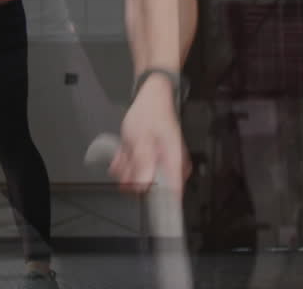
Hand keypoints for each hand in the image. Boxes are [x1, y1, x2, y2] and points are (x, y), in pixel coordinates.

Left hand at [110, 76, 190, 194]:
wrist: (152, 98)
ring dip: (127, 167)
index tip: (142, 198)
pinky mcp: (154, 163)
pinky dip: (128, 163)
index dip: (156, 204)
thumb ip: (143, 163)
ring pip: (140, 181)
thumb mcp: (141, 138)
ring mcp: (163, 166)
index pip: (172, 196)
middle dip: (132, 175)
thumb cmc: (151, 113)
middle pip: (149, 189)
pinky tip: (127, 151)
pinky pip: (137, 172)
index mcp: (175, 163)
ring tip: (128, 150)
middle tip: (128, 158)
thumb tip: (143, 185)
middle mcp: (172, 168)